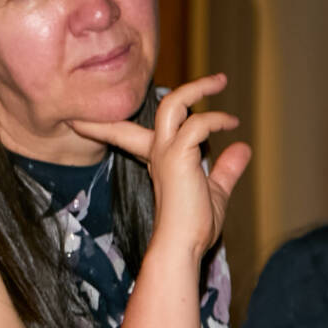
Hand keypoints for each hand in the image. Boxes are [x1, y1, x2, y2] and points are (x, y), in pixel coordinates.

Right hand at [70, 72, 250, 261]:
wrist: (180, 247)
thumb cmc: (191, 228)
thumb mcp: (214, 192)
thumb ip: (225, 169)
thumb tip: (243, 148)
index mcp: (160, 160)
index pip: (132, 133)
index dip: (112, 124)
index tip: (85, 119)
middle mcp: (158, 152)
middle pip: (160, 109)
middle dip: (186, 89)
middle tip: (217, 80)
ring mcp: (166, 152)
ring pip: (173, 106)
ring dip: (198, 90)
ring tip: (221, 82)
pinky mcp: (177, 157)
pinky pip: (197, 125)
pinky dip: (215, 120)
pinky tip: (231, 124)